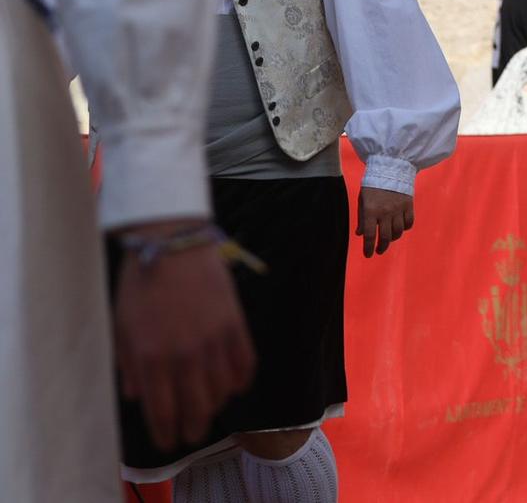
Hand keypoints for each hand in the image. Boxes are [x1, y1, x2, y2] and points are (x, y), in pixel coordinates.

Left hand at [114, 221, 255, 450]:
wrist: (174, 245)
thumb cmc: (141, 284)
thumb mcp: (122, 327)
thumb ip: (130, 365)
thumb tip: (137, 396)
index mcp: (152, 358)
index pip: (162, 410)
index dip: (166, 432)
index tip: (168, 442)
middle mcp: (184, 355)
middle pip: (196, 407)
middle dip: (193, 428)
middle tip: (192, 435)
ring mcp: (213, 340)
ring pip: (221, 390)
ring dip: (216, 405)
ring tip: (211, 408)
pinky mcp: (235, 324)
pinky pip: (244, 363)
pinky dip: (241, 380)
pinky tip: (234, 386)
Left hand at [356, 186, 414, 258]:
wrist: (391, 168)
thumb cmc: (372, 185)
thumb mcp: (362, 200)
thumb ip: (362, 218)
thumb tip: (360, 234)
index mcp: (371, 211)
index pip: (370, 235)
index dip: (368, 248)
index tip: (368, 255)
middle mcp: (385, 212)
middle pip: (385, 237)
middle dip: (381, 247)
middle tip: (379, 250)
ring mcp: (398, 209)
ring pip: (398, 232)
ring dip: (393, 238)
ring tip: (389, 238)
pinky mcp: (409, 205)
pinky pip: (409, 223)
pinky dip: (405, 228)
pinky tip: (400, 228)